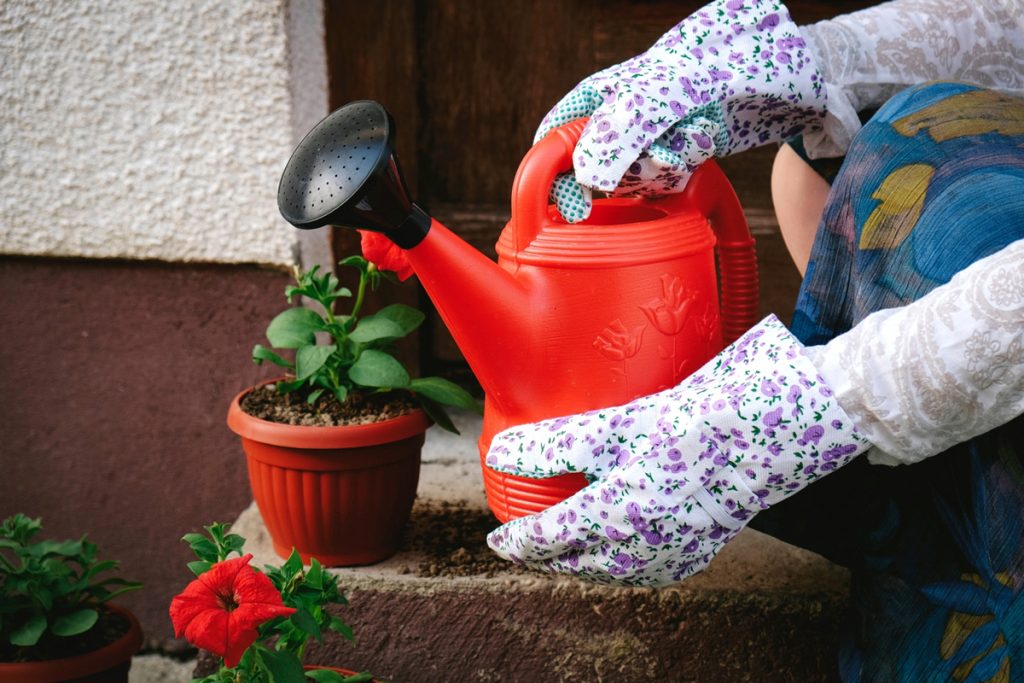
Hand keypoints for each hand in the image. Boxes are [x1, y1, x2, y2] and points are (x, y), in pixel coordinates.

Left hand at [486, 316, 869, 585]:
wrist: (763, 440)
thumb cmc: (686, 423)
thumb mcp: (613, 426)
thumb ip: (554, 445)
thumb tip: (499, 456)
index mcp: (613, 516)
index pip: (547, 540)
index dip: (517, 542)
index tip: (498, 539)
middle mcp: (638, 548)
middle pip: (572, 563)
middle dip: (542, 557)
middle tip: (521, 545)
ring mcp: (668, 558)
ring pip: (604, 572)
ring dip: (576, 563)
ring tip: (558, 549)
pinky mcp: (692, 557)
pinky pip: (637, 572)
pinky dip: (612, 565)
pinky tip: (609, 550)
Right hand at [538, 0, 824, 221]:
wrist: (813, 70)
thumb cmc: (747, 57)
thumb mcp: (684, 83)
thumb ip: (631, 122)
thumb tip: (586, 176)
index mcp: (615, 83)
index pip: (561, 128)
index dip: (552, 168)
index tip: (568, 206)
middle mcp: (629, 109)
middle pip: (597, 164)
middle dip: (630, 170)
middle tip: (664, 154)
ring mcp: (658, 133)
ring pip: (634, 178)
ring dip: (664, 169)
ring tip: (696, 136)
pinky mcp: (685, 151)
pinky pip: (666, 182)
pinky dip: (685, 172)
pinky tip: (706, 146)